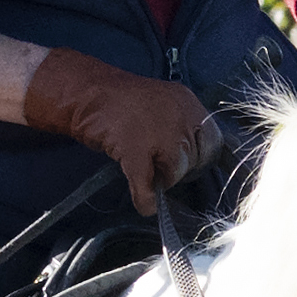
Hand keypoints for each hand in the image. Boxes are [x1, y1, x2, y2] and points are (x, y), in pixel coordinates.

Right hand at [17, 46, 215, 210]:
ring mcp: (158, 133)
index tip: (188, 162)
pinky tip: (145, 204)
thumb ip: (182, 125)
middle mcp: (180, 115)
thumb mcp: (163, 104)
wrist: (83, 92)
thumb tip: (195, 154)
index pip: (213, 140)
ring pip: (175, 172)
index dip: (201, 156)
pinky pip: (148, 184)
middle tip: (162, 167)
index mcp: (187, 102)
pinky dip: (147, 199)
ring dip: (163, 181)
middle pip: (196, 158)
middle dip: (182, 169)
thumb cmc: (121, 101)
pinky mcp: (134, 149)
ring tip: (148, 174)